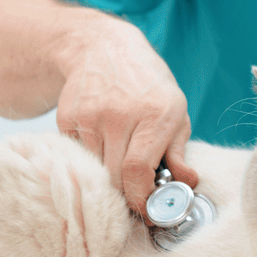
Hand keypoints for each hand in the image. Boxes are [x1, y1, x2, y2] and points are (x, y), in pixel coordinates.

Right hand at [55, 19, 197, 215]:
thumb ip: (180, 152)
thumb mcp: (175, 110)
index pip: (138, 171)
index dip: (141, 198)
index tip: (147, 209)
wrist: (103, 48)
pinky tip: (102, 143)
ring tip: (119, 165)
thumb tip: (188, 185)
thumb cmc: (148, 86)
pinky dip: (90, 161)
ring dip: (107, 178)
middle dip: (126, 194)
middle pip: (115, 178)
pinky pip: (78, 157)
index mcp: (156, 114)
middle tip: (135, 194)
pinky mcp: (68, 118)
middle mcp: (120, 114)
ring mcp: (90, 116)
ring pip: (95, 171)